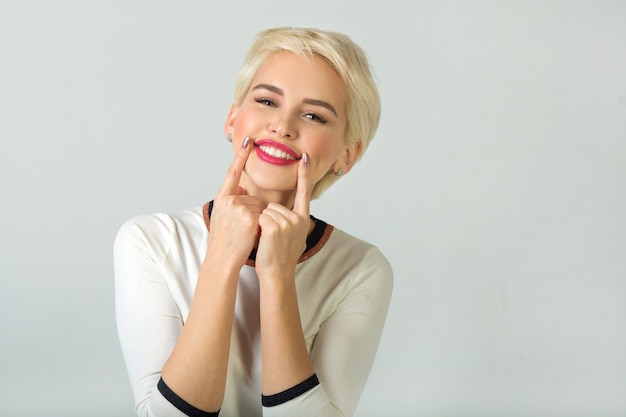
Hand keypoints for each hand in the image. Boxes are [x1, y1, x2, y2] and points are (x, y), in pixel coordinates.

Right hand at [207, 137, 265, 268]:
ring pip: (260, 207)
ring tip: (245, 233)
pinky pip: (264, 215)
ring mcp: (238, 208)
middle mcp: (228, 200)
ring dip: (259, 219)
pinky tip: (252, 234)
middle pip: (253, 197)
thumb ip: (232, 201)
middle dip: (254, 211)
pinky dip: (262, 224)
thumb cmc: (224, 241)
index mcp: (221, 198)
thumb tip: (242, 189)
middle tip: (242, 228)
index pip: (233, 173)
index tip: (249, 140)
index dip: (241, 156)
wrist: (222, 259)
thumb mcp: (224, 217)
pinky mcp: (249, 217)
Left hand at [255, 153, 312, 280]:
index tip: (305, 158)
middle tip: (272, 238)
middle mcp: (299, 219)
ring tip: (268, 240)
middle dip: (268, 218)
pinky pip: (261, 217)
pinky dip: (258, 227)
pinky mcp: (275, 227)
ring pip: (266, 211)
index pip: (304, 193)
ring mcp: (288, 222)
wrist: (277, 274)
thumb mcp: (291, 237)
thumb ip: (288, 221)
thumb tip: (278, 210)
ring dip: (262, 223)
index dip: (304, 175)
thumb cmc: (280, 257)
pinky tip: (264, 239)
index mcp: (303, 219)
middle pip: (275, 205)